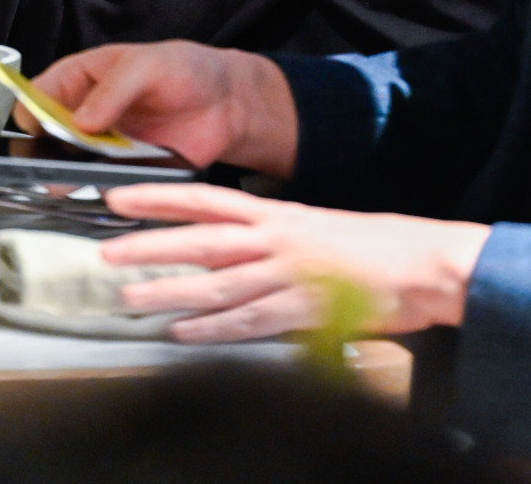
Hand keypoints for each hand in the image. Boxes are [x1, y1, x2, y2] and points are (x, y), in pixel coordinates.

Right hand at [21, 42, 298, 177]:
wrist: (226, 104)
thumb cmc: (185, 70)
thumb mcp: (147, 66)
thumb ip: (112, 90)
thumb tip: (80, 121)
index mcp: (80, 78)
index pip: (37, 96)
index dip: (31, 115)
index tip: (38, 131)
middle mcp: (84, 114)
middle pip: (45, 138)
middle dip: (43, 153)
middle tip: (53, 163)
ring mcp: (101, 146)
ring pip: (67, 167)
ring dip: (67, 177)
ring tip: (77, 179)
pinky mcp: (122, 171)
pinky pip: (100, 186)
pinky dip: (99, 192)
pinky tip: (108, 190)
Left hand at [96, 184, 489, 342]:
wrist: (424, 265)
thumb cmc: (370, 245)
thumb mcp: (313, 226)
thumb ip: (269, 234)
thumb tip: (227, 243)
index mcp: (277, 213)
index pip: (205, 200)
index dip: (160, 198)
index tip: (119, 197)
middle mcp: (277, 239)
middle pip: (201, 241)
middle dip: (150, 246)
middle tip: (106, 252)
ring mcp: (290, 276)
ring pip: (217, 284)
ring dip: (170, 291)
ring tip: (131, 298)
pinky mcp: (306, 312)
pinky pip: (249, 322)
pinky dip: (213, 329)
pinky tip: (182, 333)